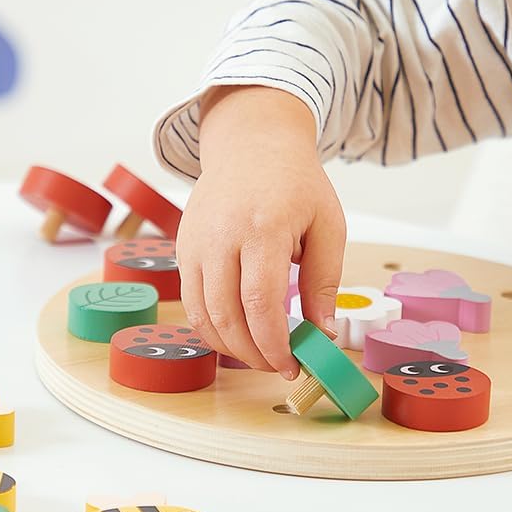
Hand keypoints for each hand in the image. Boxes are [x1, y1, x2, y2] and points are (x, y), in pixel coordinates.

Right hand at [176, 86, 345, 378]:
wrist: (252, 145)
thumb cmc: (296, 183)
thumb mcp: (328, 225)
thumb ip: (324, 280)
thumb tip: (324, 331)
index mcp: (263, 229)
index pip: (260, 303)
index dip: (274, 344)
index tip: (292, 365)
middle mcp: (221, 237)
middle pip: (227, 316)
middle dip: (254, 354)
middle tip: (280, 367)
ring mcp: (195, 244)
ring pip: (202, 316)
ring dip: (231, 347)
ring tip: (262, 354)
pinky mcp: (183, 249)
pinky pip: (192, 302)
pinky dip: (213, 328)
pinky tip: (240, 334)